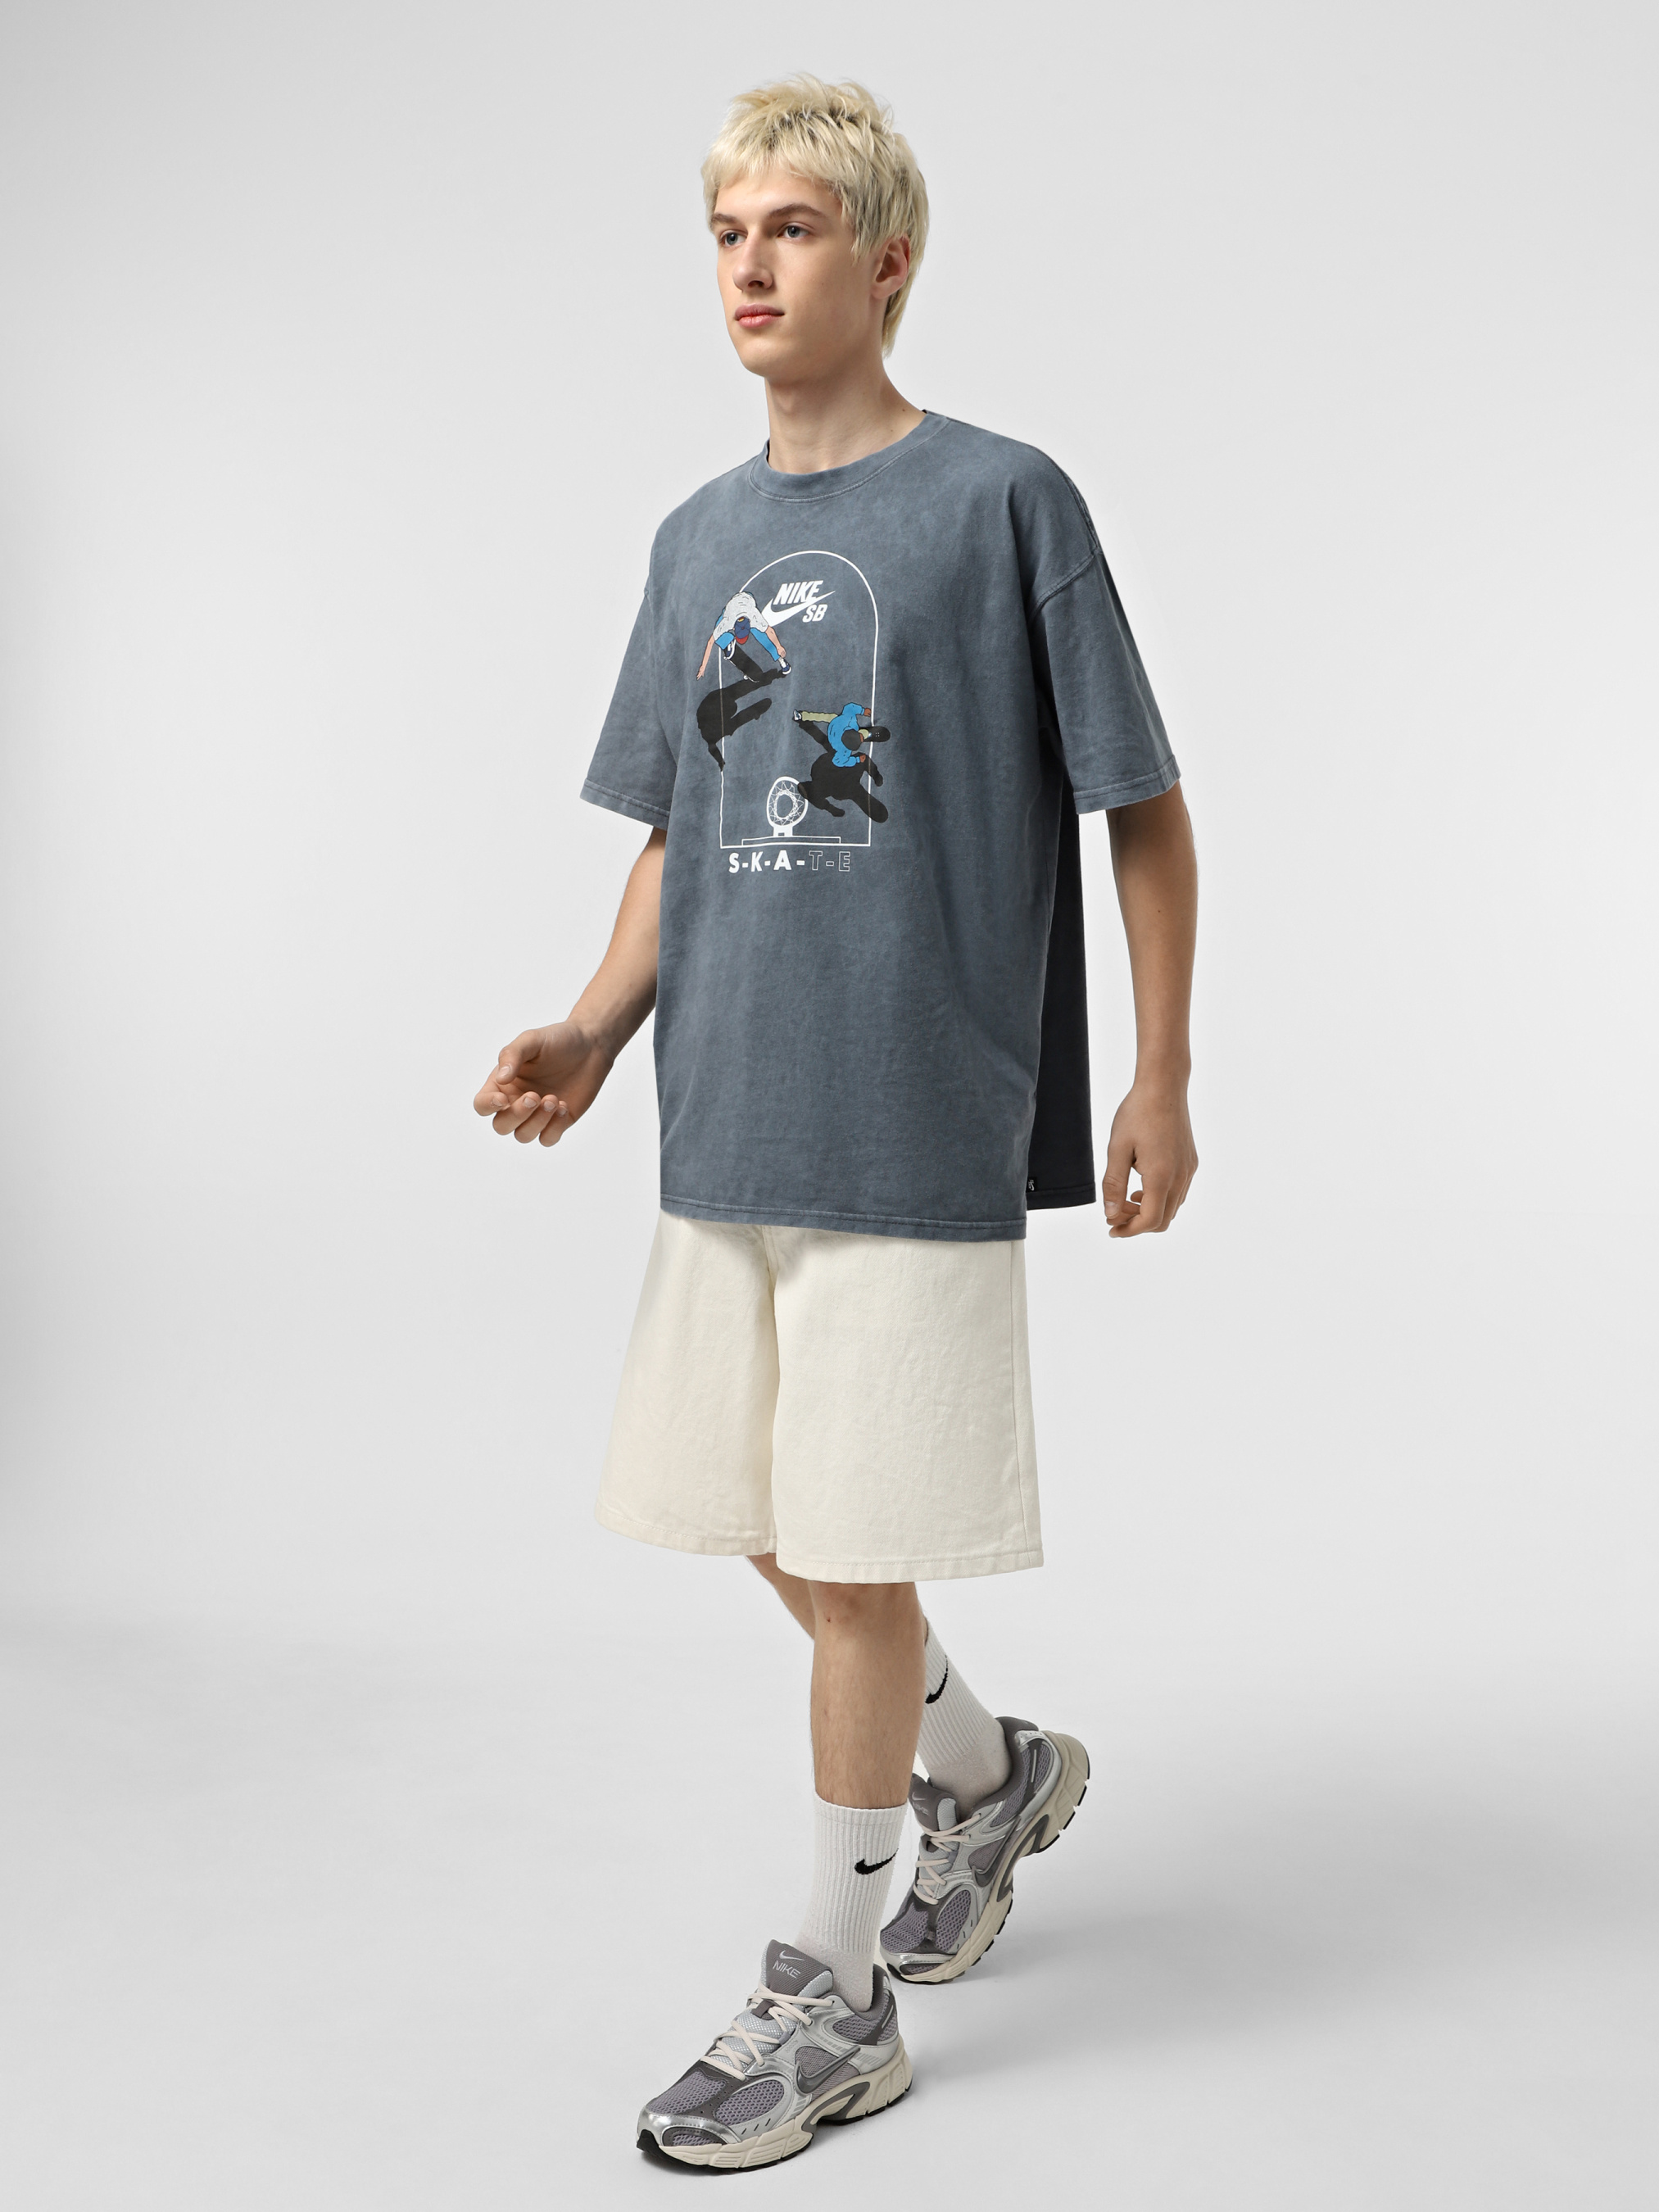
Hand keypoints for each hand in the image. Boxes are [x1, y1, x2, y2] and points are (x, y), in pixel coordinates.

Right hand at [472, 1021, 612, 1147]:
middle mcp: (515, 1101)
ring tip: (554, 1099)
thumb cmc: (557, 1040)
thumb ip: (512, 1055)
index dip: (488, 1106)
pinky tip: (564, 1107)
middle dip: (517, 1115)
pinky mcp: (557, 1122)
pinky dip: (554, 1128)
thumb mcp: (532, 1040)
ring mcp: (536, 1114)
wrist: (591, 1046)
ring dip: (537, 1122)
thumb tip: (501, 1079)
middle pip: (501, 1126)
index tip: (504, 1098)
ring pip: (523, 1135)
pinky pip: (547, 1139)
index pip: (482, 1104)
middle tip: (535, 1096)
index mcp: (502, 1083)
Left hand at [1102, 1080, 1197, 1236]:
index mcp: (1161, 1176)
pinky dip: (1160, 1199)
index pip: (1150, 1220)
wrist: (1163, 1087)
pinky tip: (1142, 1186)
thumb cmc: (1137, 1113)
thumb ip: (1113, 1184)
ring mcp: (1189, 1170)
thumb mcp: (1117, 1148)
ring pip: (1172, 1208)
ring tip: (1125, 1198)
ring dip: (1149, 1211)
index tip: (1110, 1227)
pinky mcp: (1191, 1162)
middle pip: (1163, 1220)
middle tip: (1114, 1213)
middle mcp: (1180, 1177)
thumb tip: (1110, 1213)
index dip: (1129, 1230)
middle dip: (1137, 1223)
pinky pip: (1178, 1193)